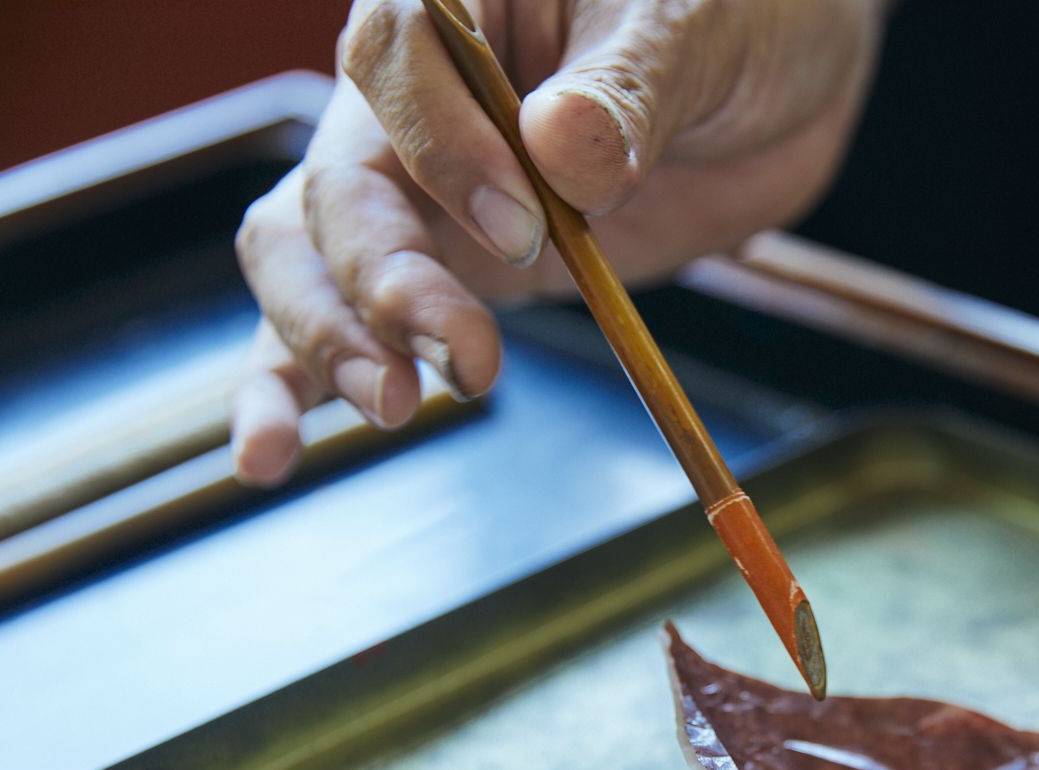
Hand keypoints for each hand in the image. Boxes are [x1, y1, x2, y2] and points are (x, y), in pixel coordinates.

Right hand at [231, 0, 882, 483]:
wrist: (770, 85)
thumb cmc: (733, 19)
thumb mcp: (701, 29)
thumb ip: (630, 88)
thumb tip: (560, 150)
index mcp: (456, 0)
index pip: (393, 57)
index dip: (442, 147)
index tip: (524, 224)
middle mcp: (407, 95)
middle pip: (338, 185)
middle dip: (383, 282)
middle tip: (468, 359)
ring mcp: (413, 189)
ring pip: (308, 256)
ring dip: (330, 340)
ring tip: (392, 407)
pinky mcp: (437, 270)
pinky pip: (343, 321)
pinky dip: (295, 386)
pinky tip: (268, 454)